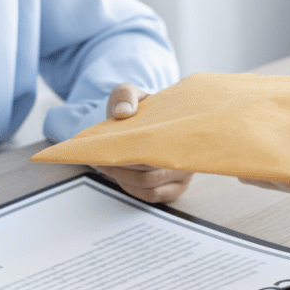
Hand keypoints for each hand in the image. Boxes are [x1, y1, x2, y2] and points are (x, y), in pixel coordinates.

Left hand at [94, 83, 193, 202]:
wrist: (143, 118)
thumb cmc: (139, 108)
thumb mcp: (128, 92)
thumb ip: (125, 96)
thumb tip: (123, 113)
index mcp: (180, 131)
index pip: (157, 152)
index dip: (131, 155)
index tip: (111, 151)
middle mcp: (186, 155)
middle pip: (151, 174)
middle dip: (122, 169)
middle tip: (102, 161)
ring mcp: (183, 173)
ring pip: (151, 187)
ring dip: (125, 180)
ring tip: (107, 167)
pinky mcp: (177, 187)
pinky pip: (154, 196)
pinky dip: (134, 189)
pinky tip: (121, 178)